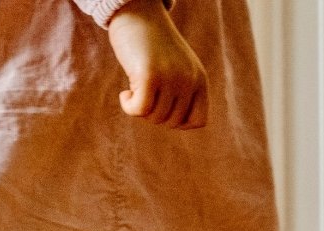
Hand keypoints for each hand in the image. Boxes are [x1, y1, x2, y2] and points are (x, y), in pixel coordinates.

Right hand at [107, 0, 207, 129]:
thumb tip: (173, 124)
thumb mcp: (174, 70)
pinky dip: (128, 106)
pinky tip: (124, 93)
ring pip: (154, 117)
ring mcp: (171, 77)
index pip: (198, 121)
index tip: (162, 108)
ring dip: (139, 109)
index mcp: (199, 78)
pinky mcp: (150, 76)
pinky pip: (139, 110)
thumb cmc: (152, 46)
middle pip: (171, 122)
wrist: (138, 14)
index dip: (177, 122)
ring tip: (135, 88)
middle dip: (154, 115)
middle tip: (144, 95)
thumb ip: (180, 94)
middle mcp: (189, 78)